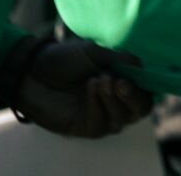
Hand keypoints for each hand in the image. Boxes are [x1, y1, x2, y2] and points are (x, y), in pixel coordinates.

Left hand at [10, 40, 152, 137]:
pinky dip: (99, 104)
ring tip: (99, 79)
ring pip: (123, 117)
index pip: (147, 89)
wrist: (33, 71)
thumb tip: (142, 67)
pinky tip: (90, 88)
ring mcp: (102, 115)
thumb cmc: (65, 58)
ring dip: (113, 98)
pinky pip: (103, 123)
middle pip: (141, 108)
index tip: (135, 74)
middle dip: (134, 97)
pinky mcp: (86, 127)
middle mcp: (117, 101)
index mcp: (123, 81)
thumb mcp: (96, 52)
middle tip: (120, 82)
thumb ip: (122, 60)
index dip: (147, 84)